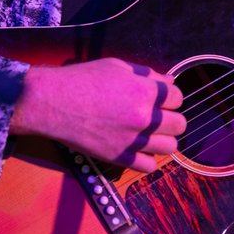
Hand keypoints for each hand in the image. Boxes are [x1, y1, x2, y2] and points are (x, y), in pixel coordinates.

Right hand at [10, 58, 185, 172]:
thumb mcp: (118, 66)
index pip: (179, 97)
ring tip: (150, 133)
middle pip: (180, 124)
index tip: (161, 98)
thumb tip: (169, 81)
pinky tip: (139, 148)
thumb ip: (148, 74)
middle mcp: (144, 117)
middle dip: (171, 118)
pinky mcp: (119, 157)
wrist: (53, 102)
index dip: (170, 96)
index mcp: (145, 92)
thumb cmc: (82, 80)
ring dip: (163, 139)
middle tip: (158, 116)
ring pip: (170, 147)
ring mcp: (133, 140)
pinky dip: (148, 159)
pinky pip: (149, 166)